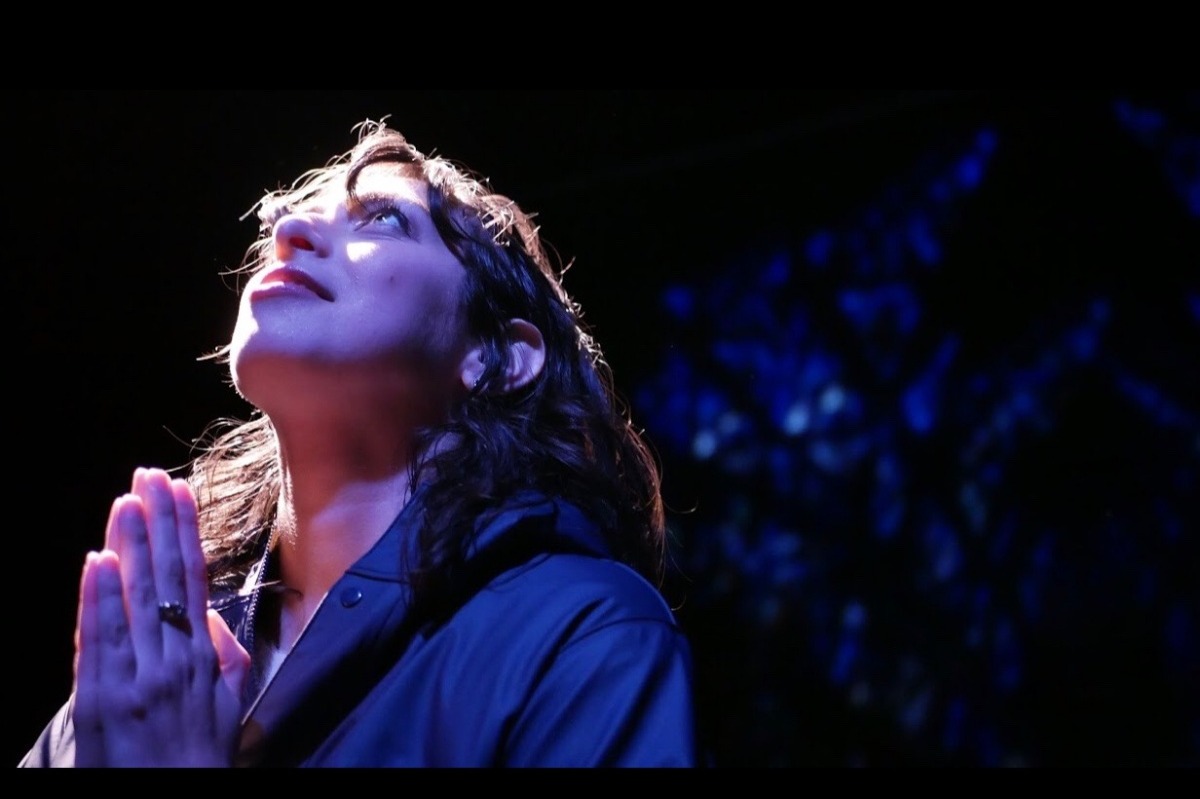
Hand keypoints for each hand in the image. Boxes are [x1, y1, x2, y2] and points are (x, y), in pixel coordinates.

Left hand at [72, 467, 250, 766]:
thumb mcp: (229, 708)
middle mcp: (173, 658)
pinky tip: (99, 561)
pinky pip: (99, 638)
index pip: (193, 578)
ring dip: (128, 545)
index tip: (180, 492)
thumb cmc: (199, 759)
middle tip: (148, 476)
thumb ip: (225, 657)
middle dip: (156, 522)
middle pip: (164, 576)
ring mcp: (136, 677)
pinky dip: (97, 597)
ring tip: (125, 501)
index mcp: (204, 657)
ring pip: (133, 597)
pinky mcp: (101, 698)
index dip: (186, 532)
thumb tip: (209, 616)